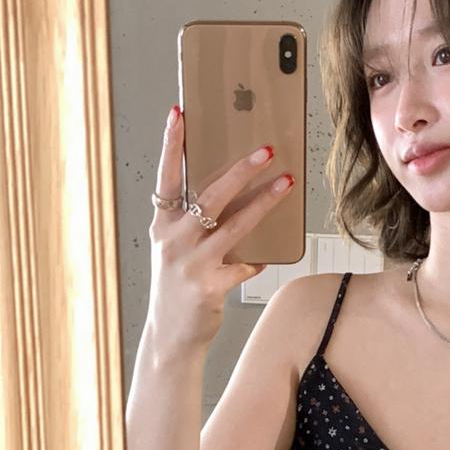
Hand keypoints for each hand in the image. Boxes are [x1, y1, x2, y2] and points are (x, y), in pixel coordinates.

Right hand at [147, 105, 296, 351]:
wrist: (171, 335)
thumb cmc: (177, 287)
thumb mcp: (176, 251)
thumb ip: (196, 226)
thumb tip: (236, 197)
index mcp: (162, 226)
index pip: (166, 177)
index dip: (172, 145)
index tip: (179, 114)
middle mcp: (173, 240)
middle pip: (210, 195)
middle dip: (241, 170)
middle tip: (266, 150)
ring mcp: (191, 263)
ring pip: (235, 224)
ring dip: (264, 202)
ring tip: (286, 182)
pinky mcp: (209, 286)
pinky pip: (244, 265)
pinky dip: (257, 260)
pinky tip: (265, 256)